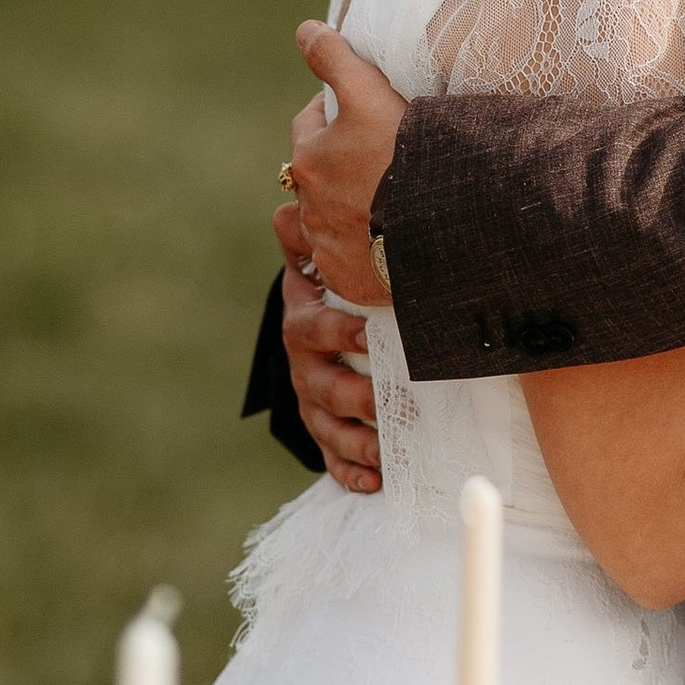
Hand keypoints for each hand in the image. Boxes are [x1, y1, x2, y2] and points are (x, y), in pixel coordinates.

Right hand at [276, 198, 381, 493]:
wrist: (320, 324)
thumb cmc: (332, 287)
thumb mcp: (320, 261)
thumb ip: (307, 235)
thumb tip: (290, 201)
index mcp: (305, 322)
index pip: (313, 328)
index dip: (336, 331)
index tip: (367, 334)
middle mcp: (305, 366)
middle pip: (324, 387)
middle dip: (358, 399)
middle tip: (394, 406)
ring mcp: (313, 401)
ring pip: (328, 428)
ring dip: (357, 443)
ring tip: (387, 455)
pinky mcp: (324, 430)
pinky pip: (331, 457)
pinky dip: (349, 472)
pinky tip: (373, 483)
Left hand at [286, 22, 406, 312]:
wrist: (444, 225)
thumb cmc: (408, 154)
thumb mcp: (370, 93)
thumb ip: (335, 59)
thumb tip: (304, 29)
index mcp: (310, 160)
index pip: (310, 126)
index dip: (332, 113)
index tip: (356, 111)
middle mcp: (309, 207)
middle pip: (317, 176)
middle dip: (337, 165)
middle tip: (376, 159)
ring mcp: (327, 248)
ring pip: (327, 221)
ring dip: (345, 211)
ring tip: (382, 205)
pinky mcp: (349, 280)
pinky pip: (345, 263)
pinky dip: (358, 252)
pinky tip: (385, 243)